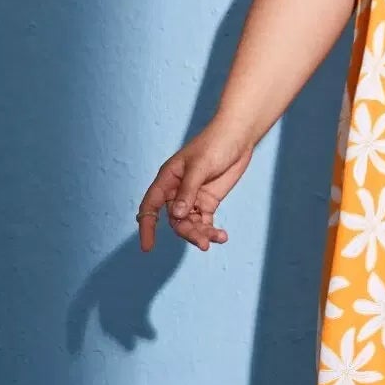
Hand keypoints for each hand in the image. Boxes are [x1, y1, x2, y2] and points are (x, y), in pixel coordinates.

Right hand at [136, 121, 254, 252]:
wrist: (238, 136)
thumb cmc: (215, 144)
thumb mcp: (200, 166)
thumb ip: (188, 191)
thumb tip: (177, 215)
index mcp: (167, 180)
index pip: (150, 206)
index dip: (147, 226)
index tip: (147, 247)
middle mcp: (177, 191)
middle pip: (175, 220)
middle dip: (187, 233)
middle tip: (203, 243)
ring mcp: (193, 197)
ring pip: (191, 224)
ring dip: (202, 234)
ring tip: (218, 238)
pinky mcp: (208, 201)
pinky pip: (205, 221)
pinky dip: (211, 230)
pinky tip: (222, 236)